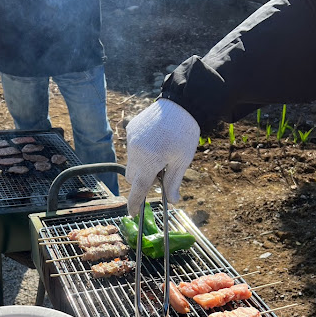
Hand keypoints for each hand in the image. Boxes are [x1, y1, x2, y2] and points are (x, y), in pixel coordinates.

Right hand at [125, 99, 200, 214]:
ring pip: (133, 162)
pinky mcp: (131, 129)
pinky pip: (133, 147)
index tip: (132, 214)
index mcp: (149, 162)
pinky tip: (156, 139)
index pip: (138, 189)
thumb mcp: (182, 161)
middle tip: (162, 171)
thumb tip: (172, 201)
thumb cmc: (184, 133)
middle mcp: (135, 152)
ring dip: (143, 164)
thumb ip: (174, 182)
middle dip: (144, 179)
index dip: (134, 204)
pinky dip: (142, 150)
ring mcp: (131, 140)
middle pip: (133, 177)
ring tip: (161, 151)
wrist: (181, 102)